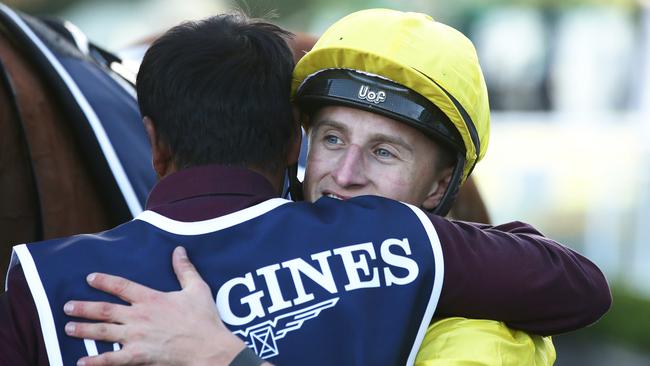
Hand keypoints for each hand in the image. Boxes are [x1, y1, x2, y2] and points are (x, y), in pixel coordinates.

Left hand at [64, 246, 245, 365]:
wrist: (207, 347)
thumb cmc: (204, 319)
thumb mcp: (197, 288)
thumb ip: (185, 269)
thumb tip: (179, 250)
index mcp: (151, 299)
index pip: (122, 286)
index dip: (104, 281)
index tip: (90, 278)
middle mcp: (139, 317)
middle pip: (105, 310)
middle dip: (84, 308)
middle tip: (67, 307)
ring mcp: (136, 337)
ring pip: (103, 332)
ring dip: (84, 329)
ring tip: (68, 328)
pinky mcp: (138, 356)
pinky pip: (112, 360)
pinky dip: (95, 361)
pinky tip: (81, 362)